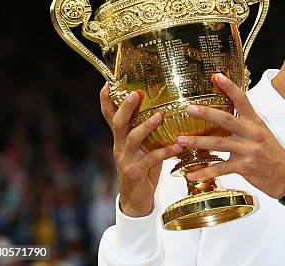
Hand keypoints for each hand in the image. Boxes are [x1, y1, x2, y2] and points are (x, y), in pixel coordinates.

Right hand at [100, 85, 184, 216]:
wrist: (135, 201)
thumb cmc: (143, 169)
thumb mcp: (143, 147)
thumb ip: (149, 132)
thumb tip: (165, 109)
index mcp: (120, 138)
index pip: (109, 116)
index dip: (106, 100)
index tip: (107, 83)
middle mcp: (120, 146)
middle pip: (118, 123)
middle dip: (126, 107)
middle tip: (136, 93)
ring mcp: (126, 159)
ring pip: (133, 139)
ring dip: (147, 126)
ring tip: (161, 115)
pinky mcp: (135, 172)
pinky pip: (150, 159)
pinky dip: (165, 151)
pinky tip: (178, 146)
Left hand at [178, 73, 284, 198]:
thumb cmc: (274, 155)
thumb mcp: (263, 134)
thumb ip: (246, 125)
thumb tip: (226, 117)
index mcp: (256, 122)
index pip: (242, 100)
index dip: (229, 87)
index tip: (216, 76)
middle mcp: (252, 133)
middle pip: (226, 119)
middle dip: (206, 113)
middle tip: (188, 108)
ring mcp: (248, 150)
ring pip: (219, 143)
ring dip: (197, 142)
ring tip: (181, 141)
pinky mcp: (245, 167)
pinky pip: (221, 169)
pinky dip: (204, 171)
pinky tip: (191, 174)